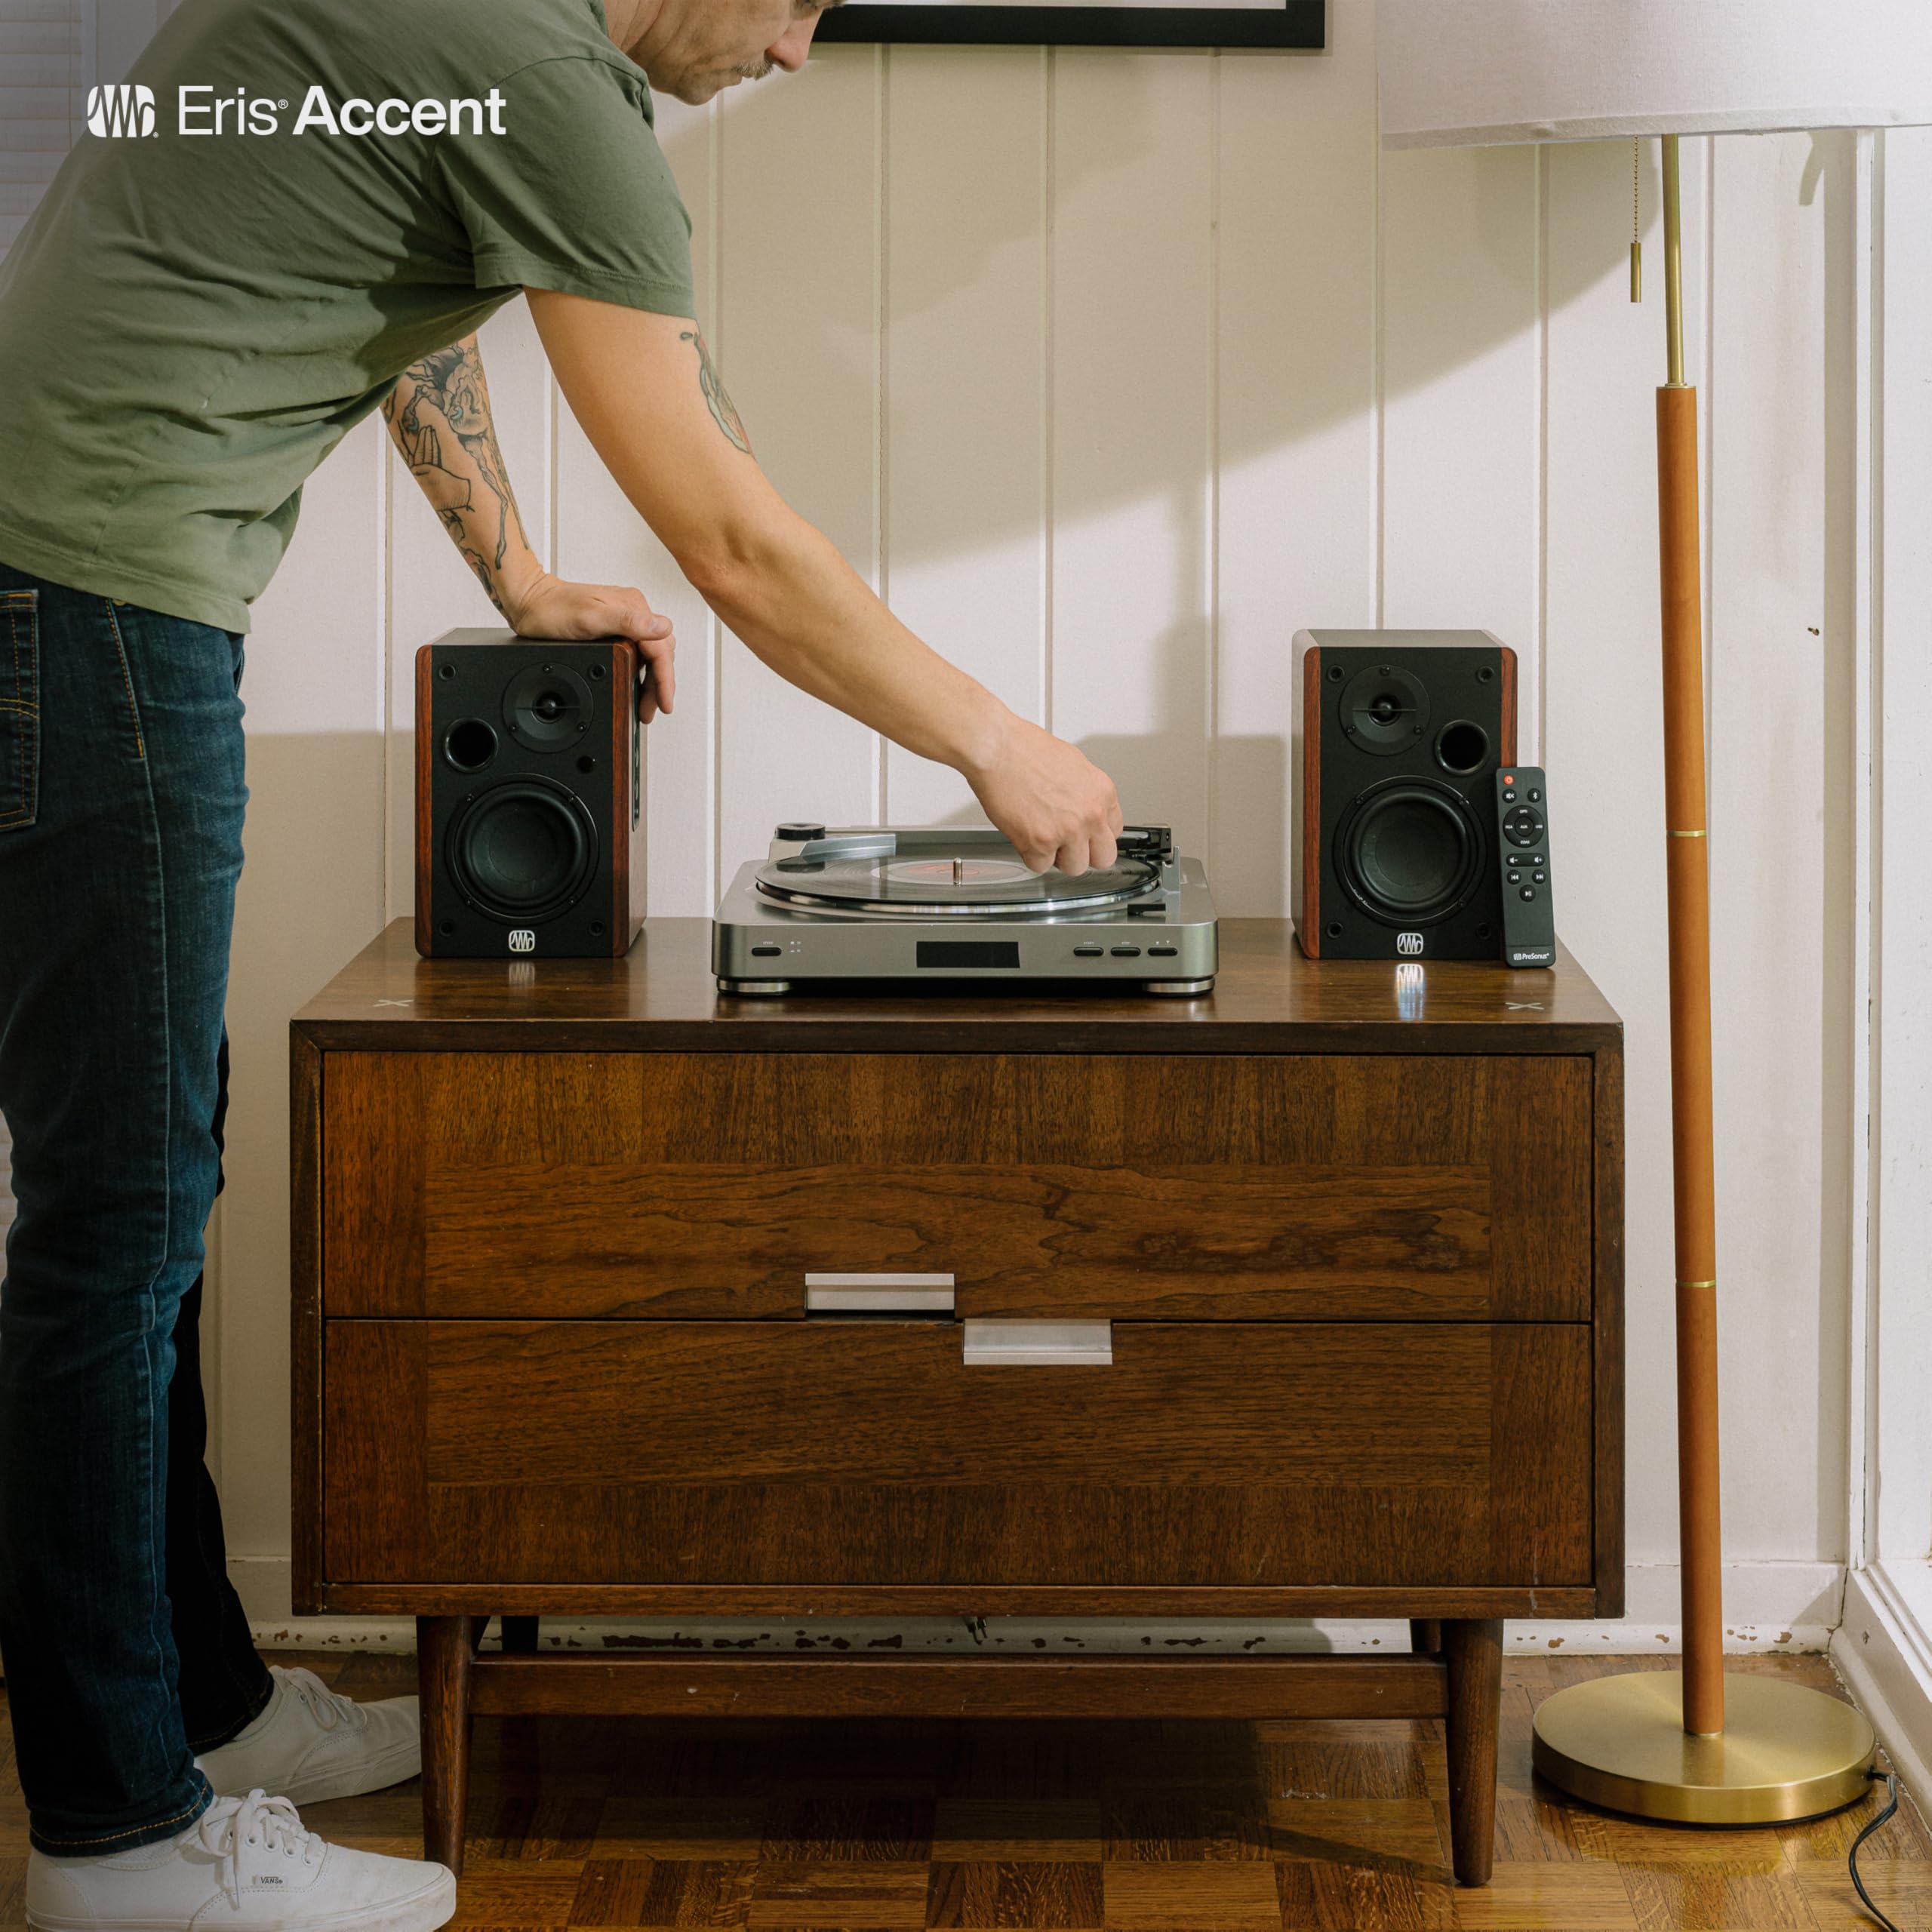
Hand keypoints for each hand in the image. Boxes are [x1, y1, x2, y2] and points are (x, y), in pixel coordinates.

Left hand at [503, 571, 676, 721]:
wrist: (528, 602)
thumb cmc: (551, 610)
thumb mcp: (590, 618)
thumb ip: (628, 622)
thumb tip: (662, 628)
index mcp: (633, 607)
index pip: (660, 648)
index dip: (665, 680)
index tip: (665, 703)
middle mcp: (632, 611)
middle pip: (659, 653)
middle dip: (658, 685)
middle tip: (650, 710)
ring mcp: (624, 619)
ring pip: (650, 654)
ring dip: (650, 680)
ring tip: (643, 704)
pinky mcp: (614, 627)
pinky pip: (637, 650)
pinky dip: (639, 670)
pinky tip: (634, 683)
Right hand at [964, 713, 1123, 874]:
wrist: (997, 748)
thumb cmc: (1025, 749)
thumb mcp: (1073, 764)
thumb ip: (1085, 793)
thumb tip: (1082, 808)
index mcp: (1102, 792)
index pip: (1114, 832)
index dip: (1096, 836)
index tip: (1085, 836)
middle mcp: (1090, 814)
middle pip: (1103, 858)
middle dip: (1084, 854)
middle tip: (1067, 846)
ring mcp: (1067, 831)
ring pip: (1074, 867)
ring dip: (1057, 857)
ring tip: (1041, 837)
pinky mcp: (1040, 843)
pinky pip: (1041, 866)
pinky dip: (1030, 855)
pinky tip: (1024, 834)